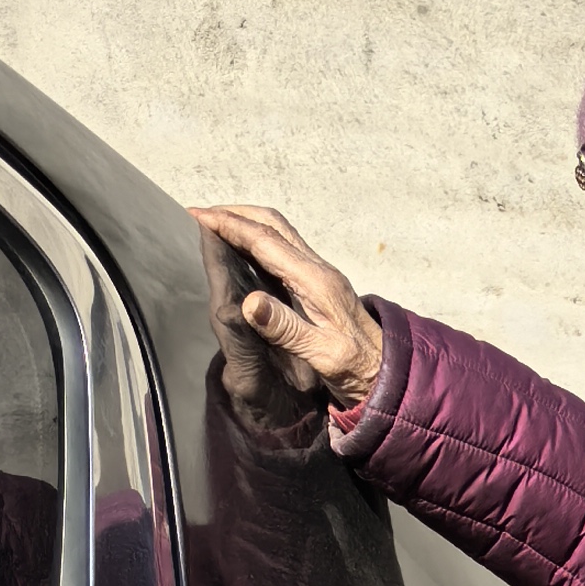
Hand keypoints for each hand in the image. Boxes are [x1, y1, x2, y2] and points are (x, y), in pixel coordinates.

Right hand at [191, 201, 386, 422]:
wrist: (386, 372)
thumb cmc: (356, 367)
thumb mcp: (321, 354)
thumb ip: (286, 328)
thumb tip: (251, 303)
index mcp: (315, 281)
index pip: (265, 241)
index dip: (230, 225)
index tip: (198, 216)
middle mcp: (318, 268)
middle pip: (273, 223)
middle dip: (235, 213)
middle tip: (201, 214)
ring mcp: (320, 272)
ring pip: (279, 230)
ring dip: (247, 221)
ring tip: (216, 223)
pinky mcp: (319, 280)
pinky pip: (284, 246)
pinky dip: (258, 237)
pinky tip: (242, 247)